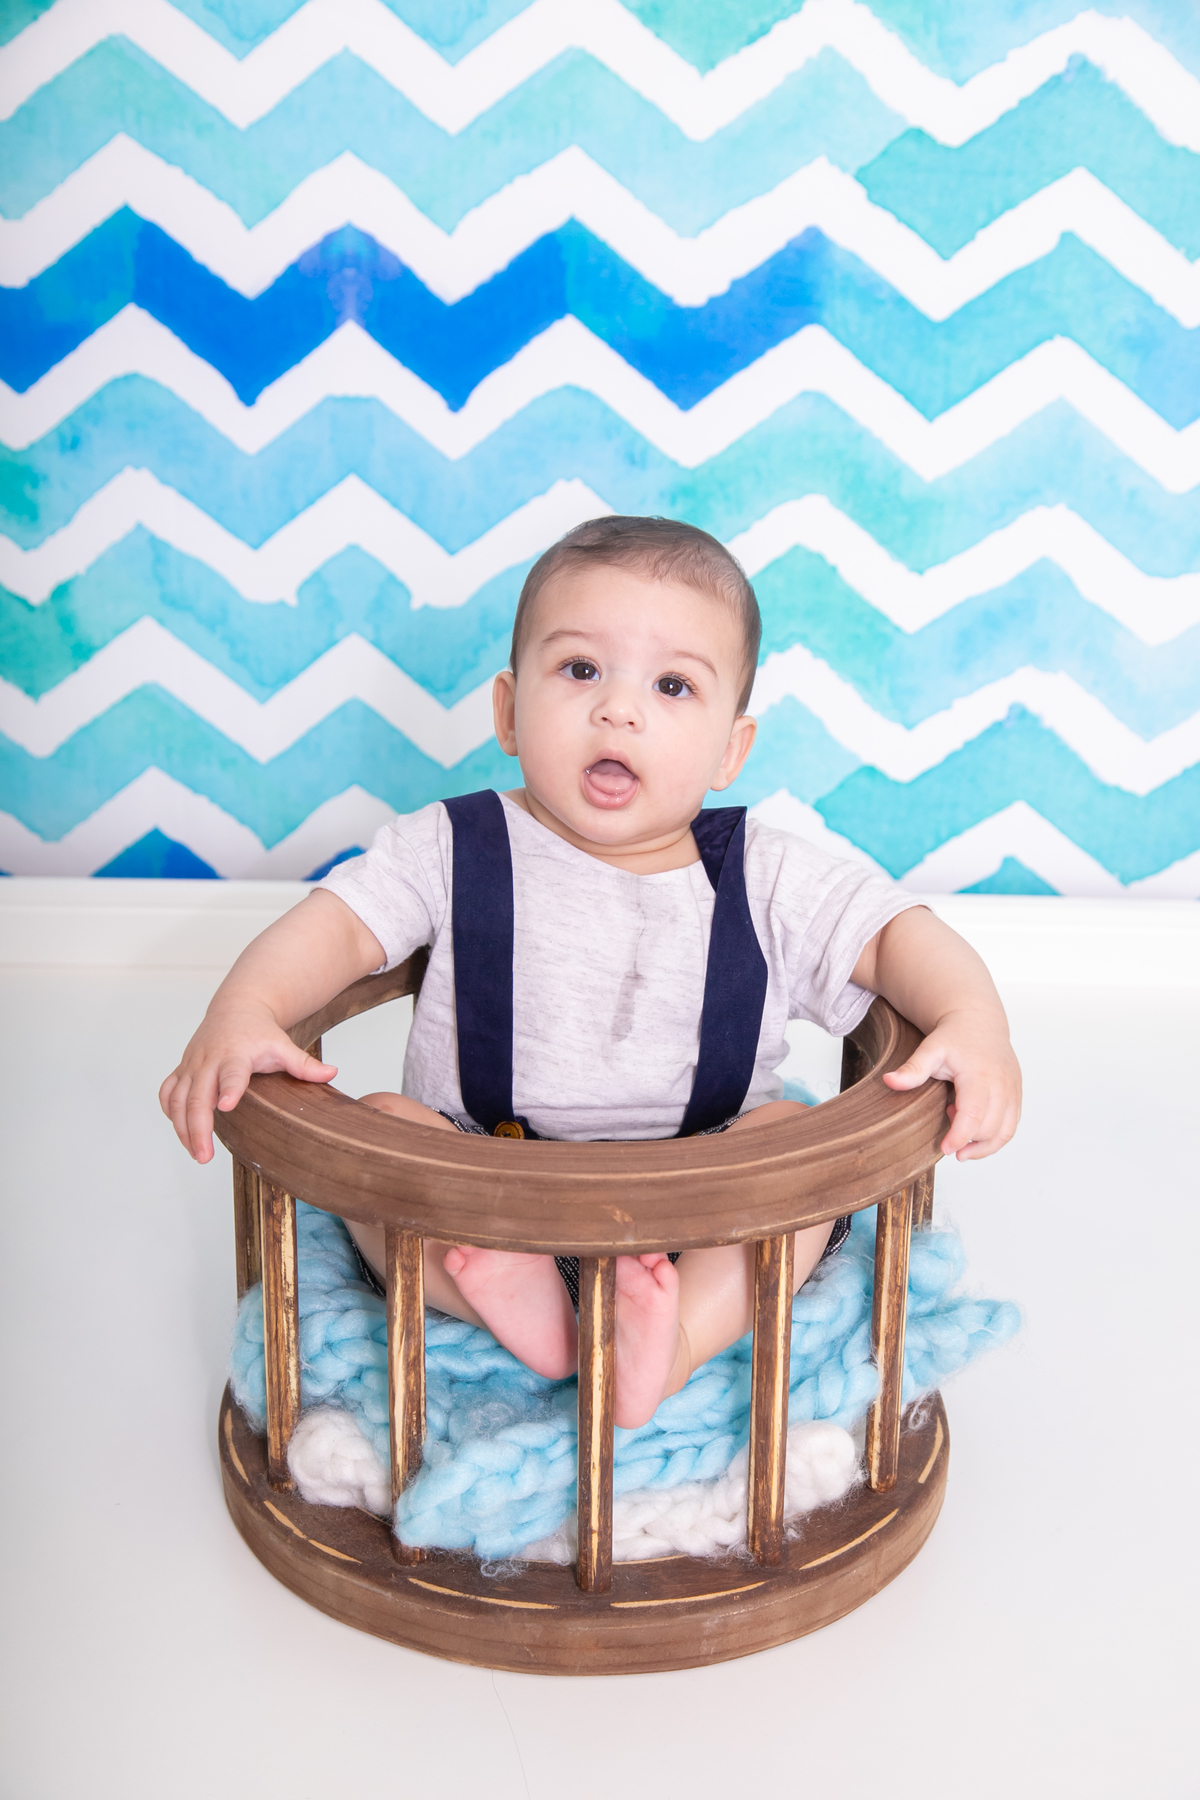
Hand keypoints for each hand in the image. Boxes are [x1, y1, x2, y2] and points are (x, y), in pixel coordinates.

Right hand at [159, 1000, 336, 1163]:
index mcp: (237, 1054)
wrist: (236, 1008)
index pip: (232, 1073)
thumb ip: (304, 1064)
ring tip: (196, 1153)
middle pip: (198, 1095)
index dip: (229, 1088)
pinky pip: (168, 1093)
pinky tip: (182, 1131)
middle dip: (198, 1127)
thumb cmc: (260, 1032)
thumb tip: (332, 1073)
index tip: (226, 1106)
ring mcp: (192, 1065)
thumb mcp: (283, 1045)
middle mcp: (210, 1059)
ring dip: (182, 1128)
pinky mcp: (182, 1069)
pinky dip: (171, 1113)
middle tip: (204, 1155)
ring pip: (178, 1099)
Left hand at [882, 1007, 1020, 1160]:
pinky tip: (974, 1131)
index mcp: (980, 1076)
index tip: (945, 1149)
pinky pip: (1011, 1126)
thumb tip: (888, 1081)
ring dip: (982, 1145)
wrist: (978, 1021)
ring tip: (961, 1140)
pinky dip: (994, 1137)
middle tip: (946, 1124)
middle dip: (967, 1139)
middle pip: (989, 1129)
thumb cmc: (954, 1037)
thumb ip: (912, 1069)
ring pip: (1004, 1132)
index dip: (959, 1137)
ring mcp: (1012, 1091)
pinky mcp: (1016, 1095)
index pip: (973, 1116)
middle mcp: (1002, 1085)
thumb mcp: (930, 1050)